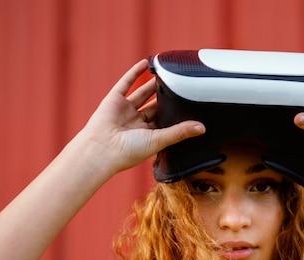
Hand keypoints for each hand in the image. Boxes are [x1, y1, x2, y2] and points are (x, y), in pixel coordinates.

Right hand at [78, 59, 204, 173]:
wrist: (101, 148)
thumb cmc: (128, 151)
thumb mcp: (159, 140)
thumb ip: (180, 132)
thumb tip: (202, 128)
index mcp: (147, 135)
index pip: (164, 121)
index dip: (175, 113)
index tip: (189, 104)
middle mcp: (136, 123)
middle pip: (154, 106)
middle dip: (165, 97)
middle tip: (180, 84)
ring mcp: (124, 110)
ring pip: (142, 93)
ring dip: (153, 84)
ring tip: (167, 73)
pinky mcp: (114, 100)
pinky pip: (125, 84)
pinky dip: (135, 73)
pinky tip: (146, 64)